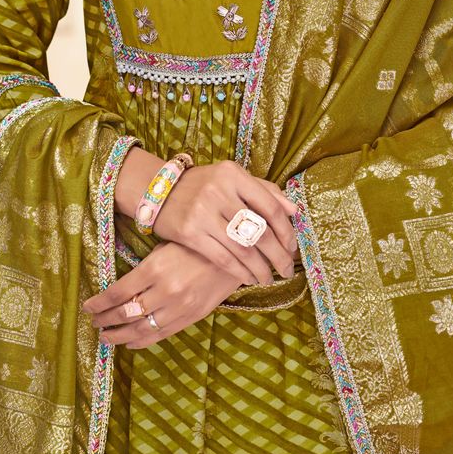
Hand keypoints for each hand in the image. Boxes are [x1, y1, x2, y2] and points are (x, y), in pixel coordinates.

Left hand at [81, 240, 240, 348]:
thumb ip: (144, 268)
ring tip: (105, 337)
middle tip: (93, 322)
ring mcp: (179, 307)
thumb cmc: (197, 242)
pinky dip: (142, 341)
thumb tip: (118, 286)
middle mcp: (164, 291)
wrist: (237, 250)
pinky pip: (162, 334)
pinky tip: (130, 342)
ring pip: (141, 329)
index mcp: (154, 269)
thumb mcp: (166, 245)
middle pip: (126, 314)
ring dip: (119, 335)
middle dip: (105, 320)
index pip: (117, 293)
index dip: (99, 303)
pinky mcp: (192, 316)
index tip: (87, 306)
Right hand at [152, 159, 298, 286]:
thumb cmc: (203, 185)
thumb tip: (294, 211)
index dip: (286, 231)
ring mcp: (203, 212)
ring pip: (243, 249)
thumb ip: (264, 190)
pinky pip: (223, 258)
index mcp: (233, 174)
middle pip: (259, 231)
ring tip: (269, 279)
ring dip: (261, 269)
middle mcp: (219, 191)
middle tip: (286, 270)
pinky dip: (240, 272)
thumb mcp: (232, 179)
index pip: (270, 206)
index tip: (292, 247)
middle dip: (278, 256)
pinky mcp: (189, 233)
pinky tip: (248, 278)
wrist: (158, 190)